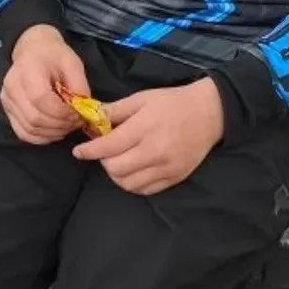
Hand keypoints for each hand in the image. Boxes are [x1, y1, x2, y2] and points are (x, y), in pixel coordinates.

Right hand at [0, 25, 89, 144]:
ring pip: (30, 129)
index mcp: (28, 70)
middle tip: (76, 122)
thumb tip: (83, 113)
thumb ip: (79, 88)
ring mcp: (7, 100)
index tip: (78, 113)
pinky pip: (23, 133)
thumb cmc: (54, 56)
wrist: (34, 50)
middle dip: (60, 125)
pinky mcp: (8, 110)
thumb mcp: (73, 64)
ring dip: (53, 132)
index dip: (63, 113)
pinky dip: (41, 137)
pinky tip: (55, 130)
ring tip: (67, 125)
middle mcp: (12, 87)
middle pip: (35, 118)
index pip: (42, 100)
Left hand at [73, 77, 224, 194]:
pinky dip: (133, 183)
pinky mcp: (175, 178)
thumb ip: (115, 110)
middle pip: (115, 169)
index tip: (78, 151)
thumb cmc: (172, 102)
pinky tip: (133, 170)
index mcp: (145, 128)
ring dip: (116, 174)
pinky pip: (145, 190)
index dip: (89, 151)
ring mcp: (166, 168)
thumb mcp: (141, 98)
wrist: (210, 113)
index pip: (108, 147)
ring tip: (118, 161)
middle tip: (105, 151)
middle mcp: (155, 151)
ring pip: (128, 184)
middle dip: (103, 161)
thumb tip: (90, 117)